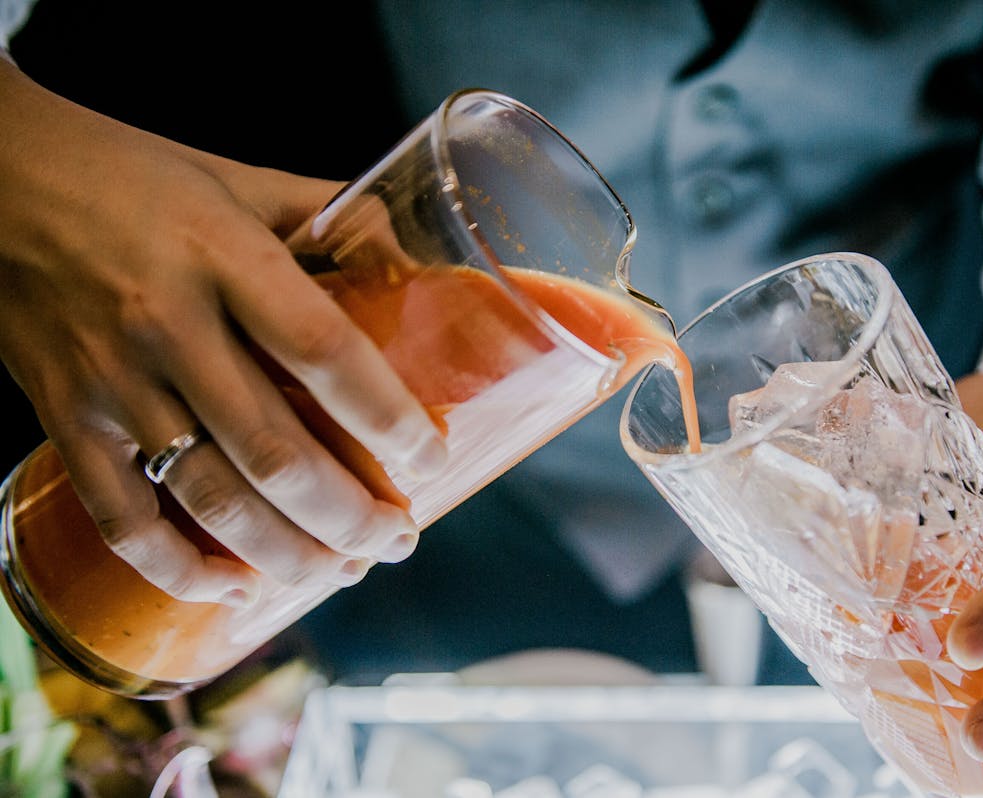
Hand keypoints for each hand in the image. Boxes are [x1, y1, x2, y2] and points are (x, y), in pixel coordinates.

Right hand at [0, 61, 446, 605]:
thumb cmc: (130, 174)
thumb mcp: (240, 179)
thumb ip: (331, 219)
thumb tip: (417, 269)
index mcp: (222, 257)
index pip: (324, 351)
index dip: (387, 417)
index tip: (431, 460)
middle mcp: (167, 325)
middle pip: (276, 452)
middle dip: (350, 516)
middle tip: (397, 540)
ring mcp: (109, 382)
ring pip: (210, 499)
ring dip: (287, 555)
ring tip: (342, 572)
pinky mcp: (62, 419)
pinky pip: (122, 519)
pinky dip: (180, 570)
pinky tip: (236, 592)